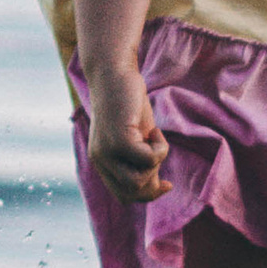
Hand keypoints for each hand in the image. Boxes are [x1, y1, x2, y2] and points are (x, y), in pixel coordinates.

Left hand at [85, 59, 170, 199]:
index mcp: (101, 162)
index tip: (166, 184)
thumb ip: (141, 162)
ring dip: (156, 162)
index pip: (123, 195)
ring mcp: (107, 152)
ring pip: (140, 181)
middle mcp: (100, 160)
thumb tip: (156, 187)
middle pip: (132, 193)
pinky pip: (149, 160)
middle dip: (154, 178)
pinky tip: (155, 130)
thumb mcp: (137, 138)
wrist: (115, 72)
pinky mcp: (119, 140)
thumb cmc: (128, 102)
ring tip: (154, 138)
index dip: (147, 195)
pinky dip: (161, 148)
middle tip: (158, 149)